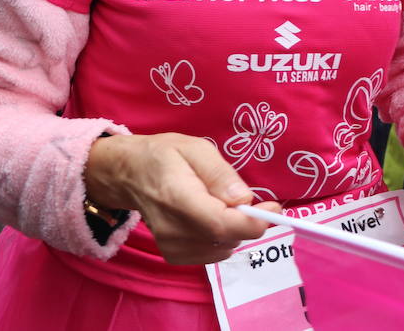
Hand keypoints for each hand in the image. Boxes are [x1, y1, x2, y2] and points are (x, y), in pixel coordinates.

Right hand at [83, 132, 277, 263]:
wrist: (128, 174)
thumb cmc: (164, 156)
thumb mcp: (195, 148)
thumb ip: (220, 174)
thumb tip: (245, 199)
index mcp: (178, 198)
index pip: (220, 224)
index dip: (253, 222)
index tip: (274, 208)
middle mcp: (173, 229)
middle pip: (227, 238)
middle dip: (246, 220)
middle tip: (244, 197)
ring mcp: (171, 246)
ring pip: (223, 247)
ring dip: (233, 229)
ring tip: (218, 203)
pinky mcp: (173, 254)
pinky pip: (212, 252)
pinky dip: (221, 238)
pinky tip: (210, 218)